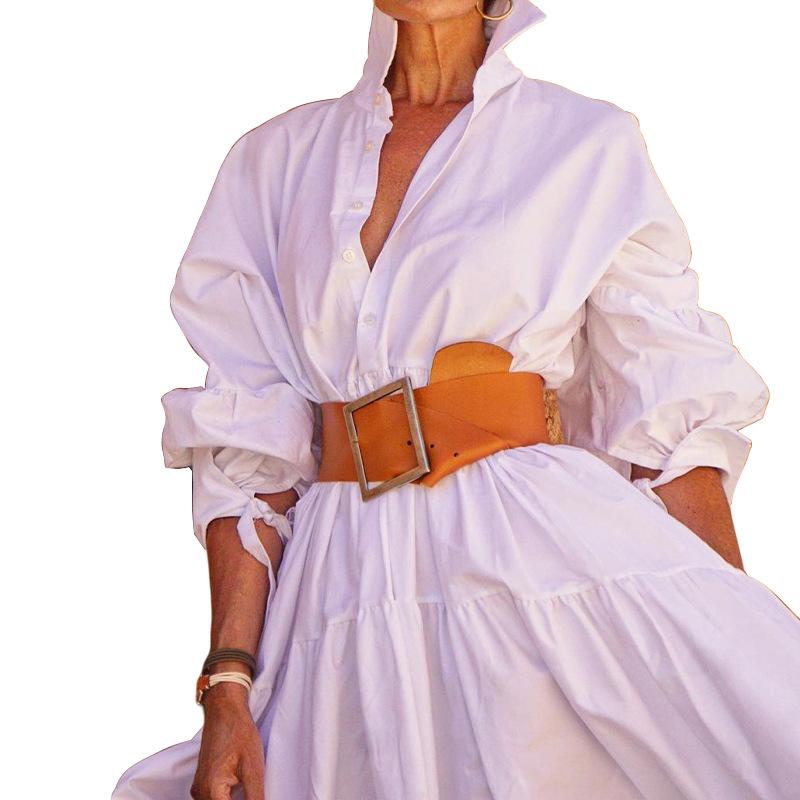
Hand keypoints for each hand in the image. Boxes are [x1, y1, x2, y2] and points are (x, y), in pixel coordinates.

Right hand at [191, 684, 265, 799]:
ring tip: (248, 785)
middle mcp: (200, 793)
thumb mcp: (253, 767)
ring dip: (235, 799)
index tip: (256, 795)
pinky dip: (229, 797)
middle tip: (253, 788)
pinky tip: (242, 788)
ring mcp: (199, 788)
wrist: (225, 709)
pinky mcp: (203, 782)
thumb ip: (255, 797)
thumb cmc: (238, 731)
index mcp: (211, 791)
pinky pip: (215, 798)